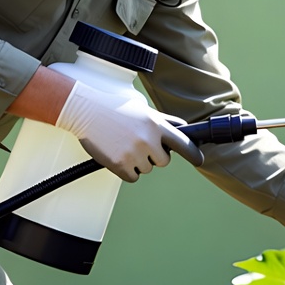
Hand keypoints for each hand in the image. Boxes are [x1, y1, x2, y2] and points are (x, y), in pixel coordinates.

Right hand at [55, 80, 203, 181]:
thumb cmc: (114, 107)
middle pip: (164, 161)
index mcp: (156, 125)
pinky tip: (118, 156)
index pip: (183, 143)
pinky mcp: (119, 165)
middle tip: (139, 145)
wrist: (85, 110)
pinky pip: (132, 176)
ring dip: (138, 162)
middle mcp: (148, 140)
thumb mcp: (143, 109)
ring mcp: (134, 153)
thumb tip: (181, 128)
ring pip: (147, 168)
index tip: (199, 159)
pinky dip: (127, 171)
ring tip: (124, 145)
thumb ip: (162, 121)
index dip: (193, 153)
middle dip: (155, 156)